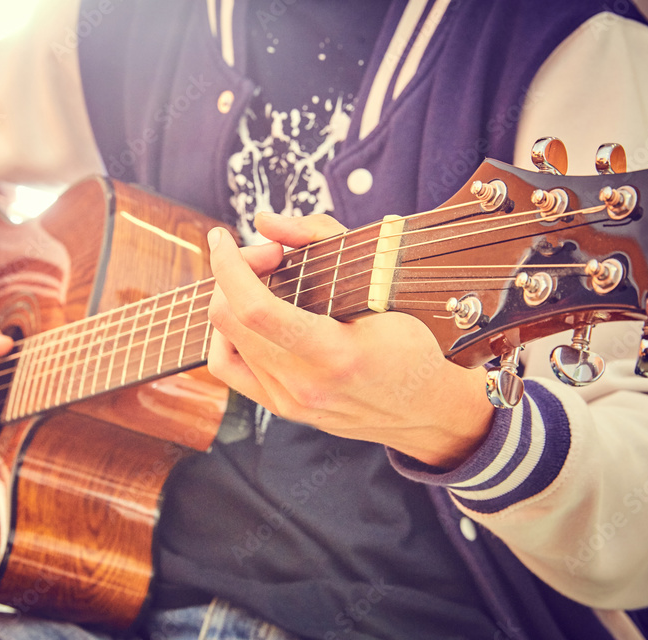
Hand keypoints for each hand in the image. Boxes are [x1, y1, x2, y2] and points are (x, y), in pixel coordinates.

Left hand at [205, 212, 494, 468]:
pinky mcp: (280, 408)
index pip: (256, 309)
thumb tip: (264, 221)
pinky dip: (227, 333)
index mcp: (335, 354)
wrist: (424, 409)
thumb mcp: (382, 280)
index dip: (229, 266)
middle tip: (265, 256)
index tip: (223, 238)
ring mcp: (289, 402)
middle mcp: (305, 385)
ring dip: (229, 301)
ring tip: (258, 282)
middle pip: (231, 321)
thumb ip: (322, 238)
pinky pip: (228, 367)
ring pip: (223, 342)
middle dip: (233, 274)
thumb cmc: (408, 344)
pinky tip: (247, 315)